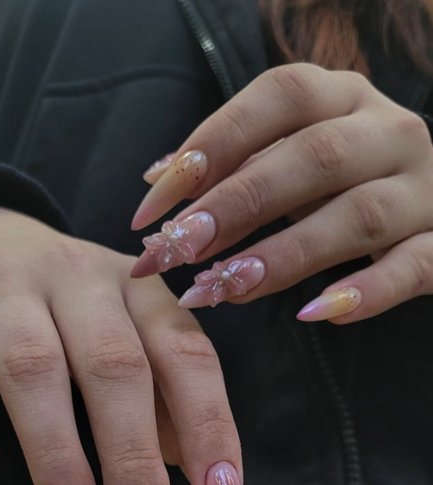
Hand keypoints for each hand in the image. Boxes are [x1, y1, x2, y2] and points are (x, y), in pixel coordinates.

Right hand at [0, 205, 245, 484]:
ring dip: (58, 459)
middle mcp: (80, 279)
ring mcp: (4, 285)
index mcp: (140, 290)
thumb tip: (196, 478)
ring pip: (34, 370)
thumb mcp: (124, 335)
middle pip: (114, 369)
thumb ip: (160, 400)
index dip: (212, 433)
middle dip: (134, 463)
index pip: (188, 359)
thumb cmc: (63, 306)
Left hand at [130, 63, 432, 322]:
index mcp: (344, 96)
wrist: (431, 201)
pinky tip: (312, 313)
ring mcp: (424, 189)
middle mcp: (390, 132)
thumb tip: (156, 185)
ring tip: (227, 287)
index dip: (211, 146)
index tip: (152, 206)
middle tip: (181, 249)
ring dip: (286, 255)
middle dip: (238, 205)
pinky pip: (414, 268)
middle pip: (316, 158)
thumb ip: (236, 164)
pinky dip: (366, 293)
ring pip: (360, 215)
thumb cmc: (339, 180)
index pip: (278, 98)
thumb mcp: (290, 156)